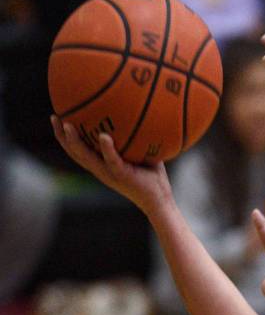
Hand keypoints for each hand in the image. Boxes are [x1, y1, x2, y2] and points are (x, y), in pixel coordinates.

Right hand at [50, 116, 171, 213]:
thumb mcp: (141, 153)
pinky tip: (103, 136)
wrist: (159, 201)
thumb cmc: (151, 176)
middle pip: (74, 152)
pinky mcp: (122, 176)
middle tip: (54, 117)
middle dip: (61, 136)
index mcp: (101, 165)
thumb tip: (138, 114)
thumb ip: (135, 138)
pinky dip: (107, 148)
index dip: (65, 137)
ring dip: (75, 141)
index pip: (78, 150)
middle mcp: (100, 170)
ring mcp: (109, 173)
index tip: (57, 118)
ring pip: (86, 157)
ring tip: (68, 125)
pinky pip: (112, 160)